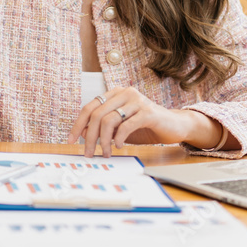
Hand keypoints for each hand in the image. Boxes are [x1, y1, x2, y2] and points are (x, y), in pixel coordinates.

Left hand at [67, 88, 199, 157]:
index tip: (71, 140)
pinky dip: (119, 138)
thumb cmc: (146, 127)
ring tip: (106, 153)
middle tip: (88, 153)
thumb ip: (104, 127)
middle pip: (97, 114)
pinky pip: (126, 125)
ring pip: (109, 120)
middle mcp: (125, 93)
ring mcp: (137, 101)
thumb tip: (82, 134)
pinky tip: (119, 146)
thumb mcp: (120, 127)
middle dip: (89, 137)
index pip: (90, 107)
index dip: (78, 124)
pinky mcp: (148, 112)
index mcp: (116, 93)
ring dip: (104, 141)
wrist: (174, 126)